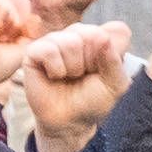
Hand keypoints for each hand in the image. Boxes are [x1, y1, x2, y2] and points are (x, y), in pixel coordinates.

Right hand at [1, 19, 134, 149]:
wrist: (69, 121)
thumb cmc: (92, 101)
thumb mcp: (115, 84)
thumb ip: (114, 60)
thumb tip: (102, 36)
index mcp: (101, 38)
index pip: (117, 30)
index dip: (114, 53)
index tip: (105, 70)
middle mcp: (78, 34)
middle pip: (93, 34)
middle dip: (91, 61)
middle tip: (84, 75)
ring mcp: (56, 41)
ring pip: (70, 41)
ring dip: (73, 67)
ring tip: (69, 76)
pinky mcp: (34, 51)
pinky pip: (48, 50)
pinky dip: (55, 68)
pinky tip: (54, 76)